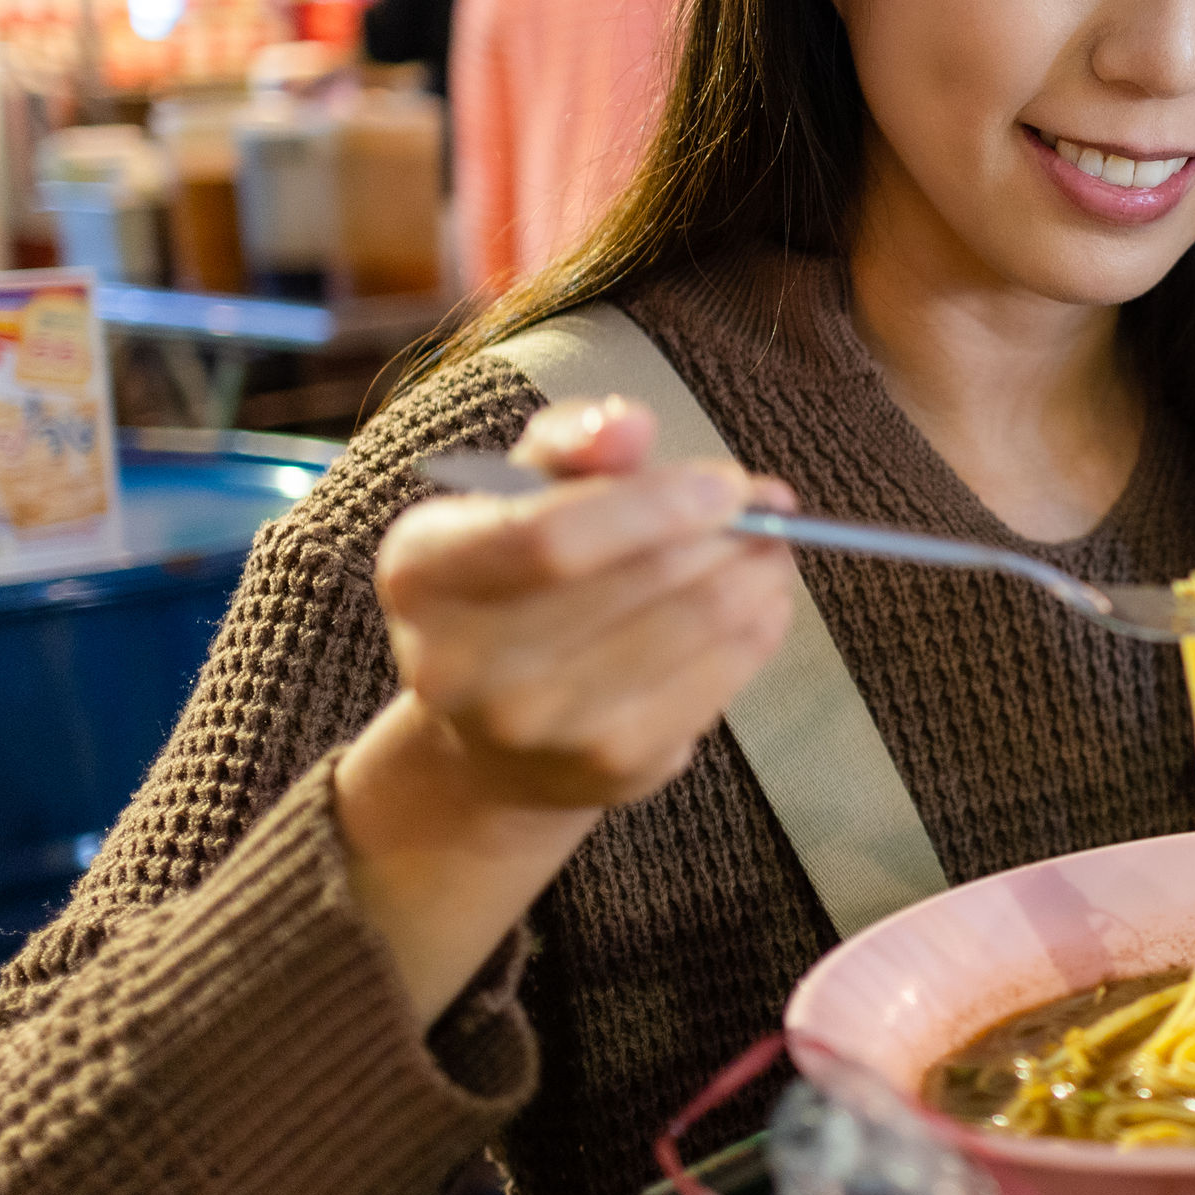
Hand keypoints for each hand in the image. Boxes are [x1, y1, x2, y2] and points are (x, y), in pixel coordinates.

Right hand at [367, 394, 800, 811]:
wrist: (490, 738)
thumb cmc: (514, 581)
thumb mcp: (517, 491)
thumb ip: (571, 441)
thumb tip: (630, 425)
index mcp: (422, 572)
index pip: (551, 536)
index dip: (654, 503)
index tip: (725, 481)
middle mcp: (463, 664)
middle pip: (637, 580)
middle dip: (725, 532)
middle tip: (770, 502)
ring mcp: (539, 728)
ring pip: (694, 628)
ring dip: (756, 574)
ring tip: (772, 544)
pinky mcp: (611, 769)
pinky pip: (720, 682)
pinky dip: (758, 628)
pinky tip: (762, 599)